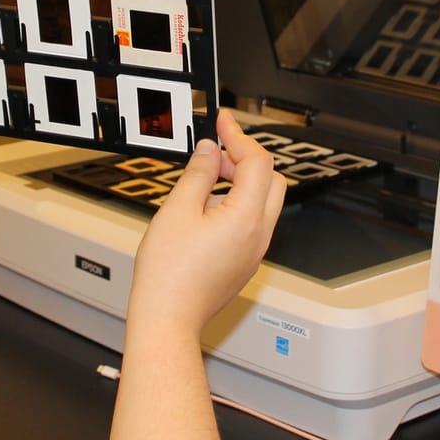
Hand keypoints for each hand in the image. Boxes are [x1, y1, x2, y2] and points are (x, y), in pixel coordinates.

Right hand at [127, 109, 286, 340]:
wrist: (168, 318)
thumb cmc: (169, 275)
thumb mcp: (177, 210)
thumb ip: (198, 174)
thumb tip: (210, 151)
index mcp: (246, 218)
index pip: (257, 161)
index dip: (239, 136)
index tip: (223, 121)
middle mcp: (258, 235)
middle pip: (271, 179)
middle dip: (246, 159)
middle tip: (216, 153)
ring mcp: (254, 251)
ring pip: (264, 202)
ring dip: (242, 182)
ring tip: (205, 182)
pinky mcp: (245, 262)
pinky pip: (253, 222)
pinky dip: (238, 205)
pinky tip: (206, 209)